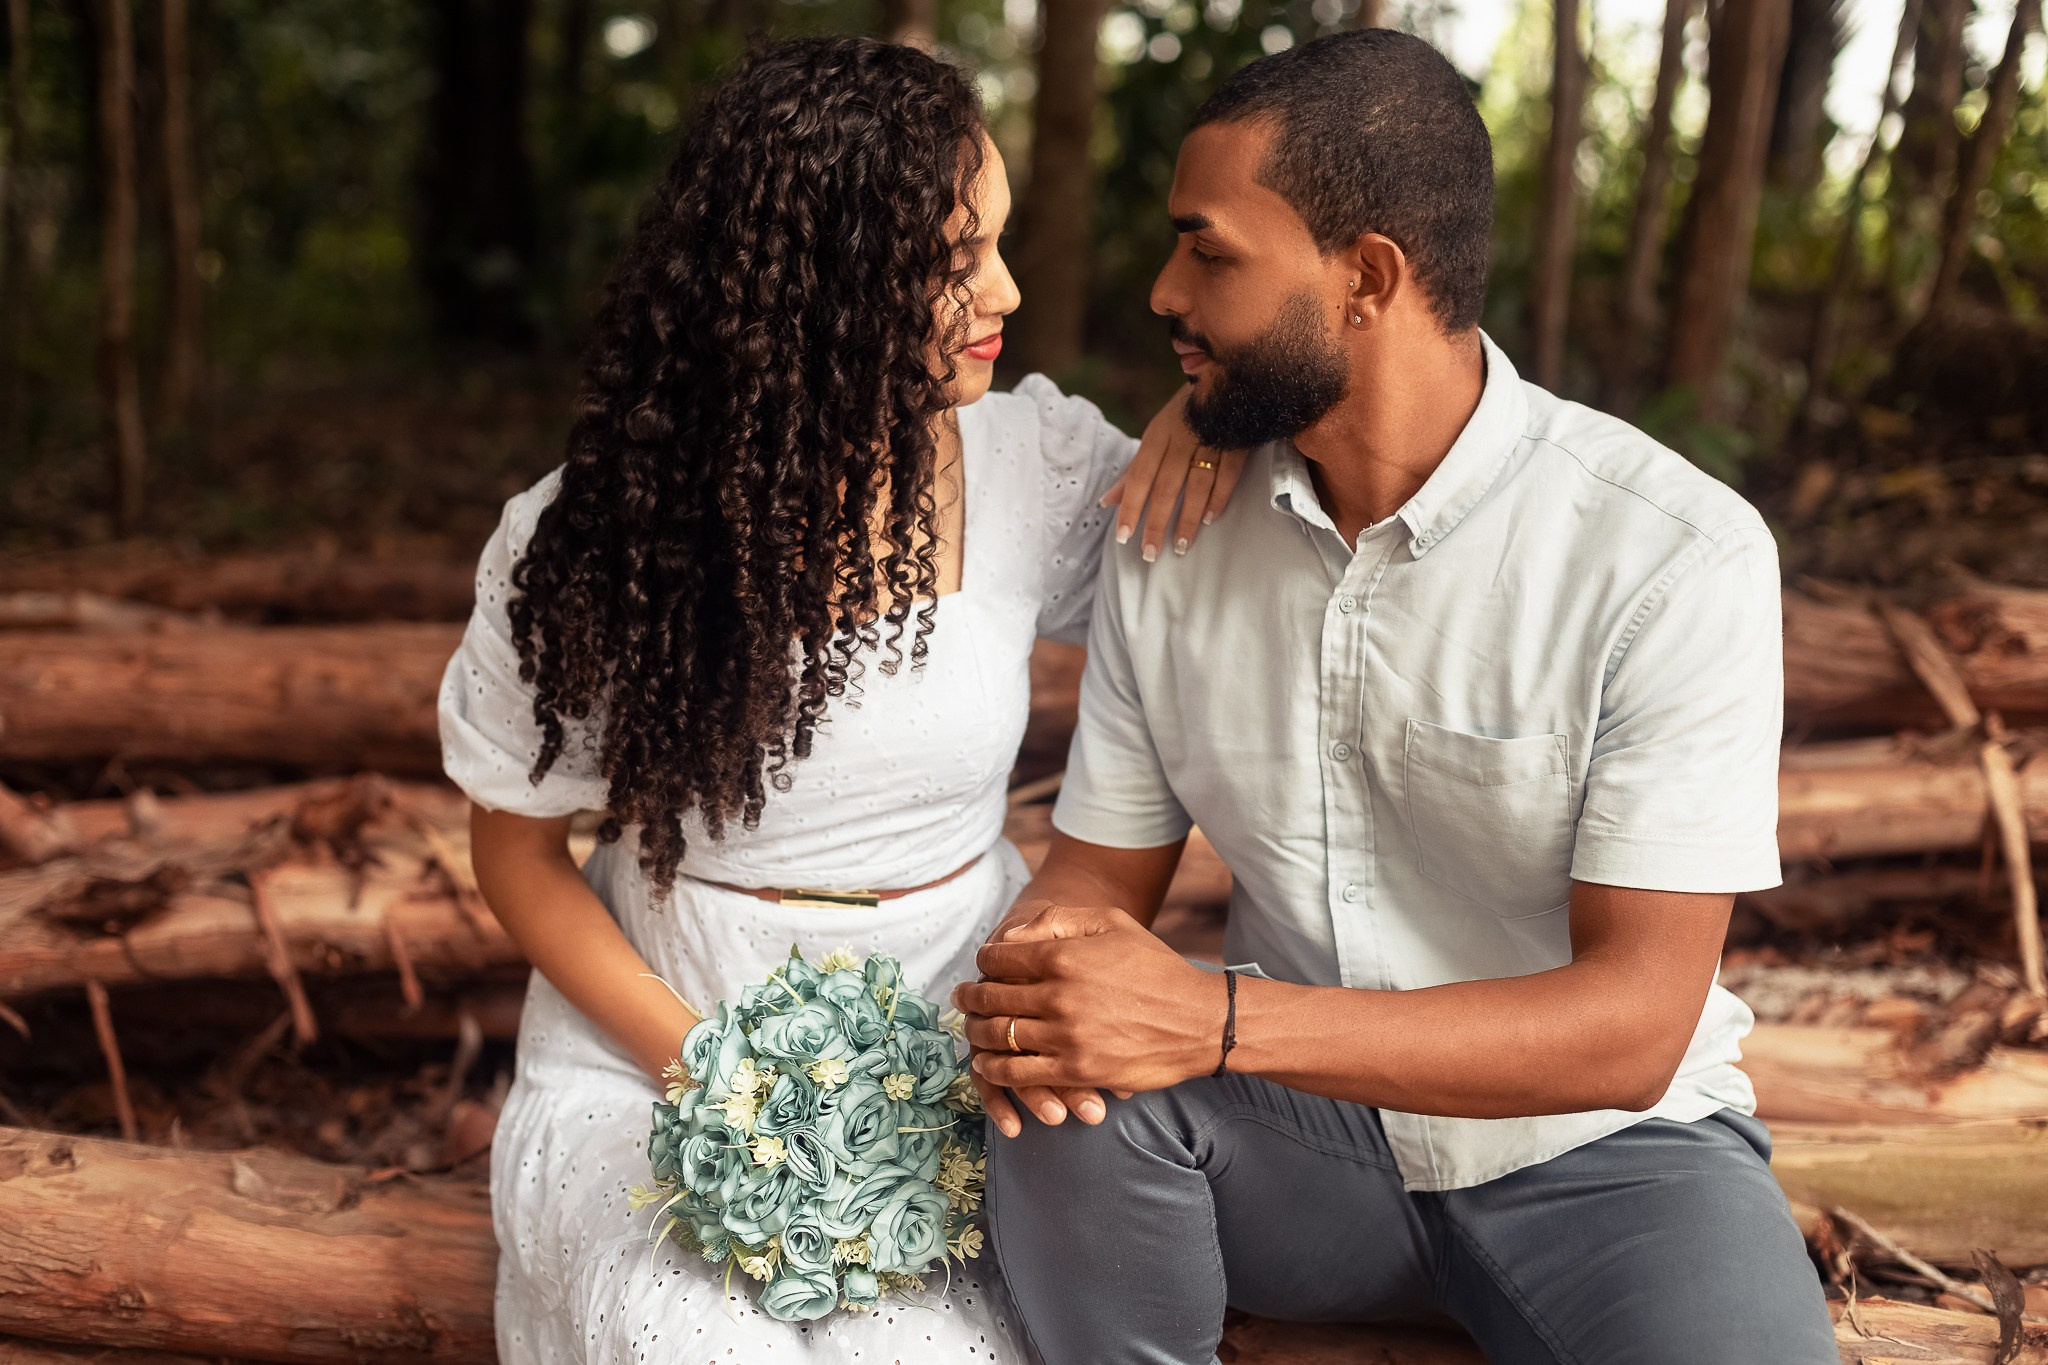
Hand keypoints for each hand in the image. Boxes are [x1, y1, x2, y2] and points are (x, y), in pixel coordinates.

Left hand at [957, 902, 1221, 1094]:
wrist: (1198, 1020)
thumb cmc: (1155, 967)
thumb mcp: (1112, 924)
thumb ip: (1058, 920)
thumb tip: (1011, 936)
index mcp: (1063, 956)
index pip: (999, 959)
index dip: (984, 962)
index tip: (982, 966)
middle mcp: (1059, 996)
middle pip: (992, 998)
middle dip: (971, 998)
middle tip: (963, 999)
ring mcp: (1066, 1036)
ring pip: (998, 1036)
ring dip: (976, 1033)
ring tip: (971, 1030)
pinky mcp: (1076, 1070)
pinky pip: (1018, 1073)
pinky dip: (995, 1069)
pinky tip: (987, 1063)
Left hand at [1101, 386, 1246, 561]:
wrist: (1230, 375)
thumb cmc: (1186, 413)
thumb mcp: (1156, 435)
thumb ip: (1134, 470)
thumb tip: (1106, 502)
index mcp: (1158, 433)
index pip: (1139, 475)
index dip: (1130, 506)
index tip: (1123, 536)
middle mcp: (1181, 436)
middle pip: (1165, 485)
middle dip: (1156, 522)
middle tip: (1149, 553)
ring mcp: (1211, 437)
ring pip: (1196, 484)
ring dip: (1187, 517)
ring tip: (1179, 547)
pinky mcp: (1238, 440)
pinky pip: (1227, 473)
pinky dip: (1219, 496)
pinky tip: (1210, 519)